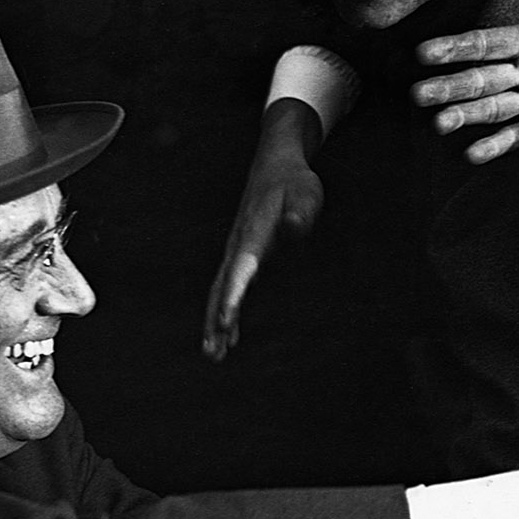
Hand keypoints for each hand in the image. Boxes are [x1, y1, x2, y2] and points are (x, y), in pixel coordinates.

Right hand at [202, 102, 323, 360]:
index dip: (233, 297)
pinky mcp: (241, 254)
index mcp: (253, 235)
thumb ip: (300, 212)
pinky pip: (228, 287)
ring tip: (214, 354)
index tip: (226, 322)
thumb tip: (293, 225)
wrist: (275, 163)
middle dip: (216, 321)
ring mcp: (236, 251)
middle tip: (213, 353)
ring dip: (216, 322)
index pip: (240, 271)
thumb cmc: (295, 181)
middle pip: (221, 288)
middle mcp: (238, 246)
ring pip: (220, 291)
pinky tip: (229, 335)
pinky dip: (225, 311)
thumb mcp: (305, 193)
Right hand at [410, 0, 518, 162]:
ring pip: (492, 108)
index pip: (485, 43)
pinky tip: (472, 153)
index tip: (423, 53)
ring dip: (465, 115)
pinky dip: (497, 145)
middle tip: (418, 95)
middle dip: (449, 86)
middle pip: (480, 78)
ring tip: (439, 124)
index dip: (455, 47)